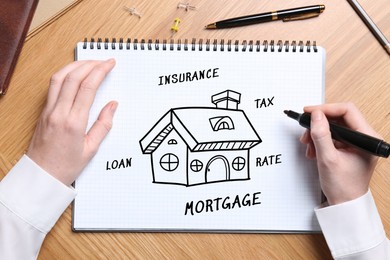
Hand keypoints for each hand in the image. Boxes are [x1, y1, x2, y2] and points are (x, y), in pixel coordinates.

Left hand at [27, 60, 116, 185]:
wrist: (41, 176)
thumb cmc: (65, 166)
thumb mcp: (91, 149)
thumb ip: (103, 125)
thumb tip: (112, 105)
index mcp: (73, 122)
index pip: (88, 87)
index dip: (100, 71)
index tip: (110, 63)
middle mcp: (58, 112)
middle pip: (73, 77)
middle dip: (90, 64)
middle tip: (103, 60)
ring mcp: (48, 110)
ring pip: (59, 77)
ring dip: (75, 65)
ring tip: (89, 62)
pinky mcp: (43, 111)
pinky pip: (53, 86)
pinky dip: (65, 74)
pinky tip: (74, 74)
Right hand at [300, 103, 379, 204]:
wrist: (344, 204)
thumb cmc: (343, 187)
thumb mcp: (328, 159)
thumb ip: (321, 135)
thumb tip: (316, 115)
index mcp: (367, 138)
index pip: (347, 111)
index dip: (326, 109)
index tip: (310, 112)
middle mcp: (364, 137)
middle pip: (339, 117)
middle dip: (319, 124)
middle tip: (306, 131)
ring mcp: (357, 142)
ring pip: (333, 126)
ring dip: (317, 134)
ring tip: (309, 145)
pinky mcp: (348, 147)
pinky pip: (332, 136)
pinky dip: (320, 140)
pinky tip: (314, 150)